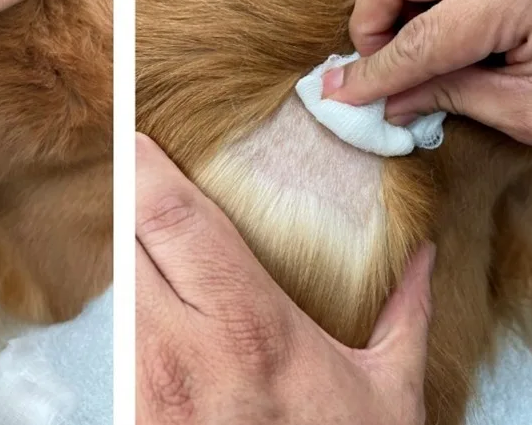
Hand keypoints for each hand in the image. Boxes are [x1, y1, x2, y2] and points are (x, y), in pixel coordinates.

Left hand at [135, 134, 434, 424]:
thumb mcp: (386, 395)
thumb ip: (403, 316)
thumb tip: (422, 259)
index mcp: (247, 325)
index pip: (172, 216)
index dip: (144, 164)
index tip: (135, 135)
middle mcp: (180, 349)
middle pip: (123, 239)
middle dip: (124, 199)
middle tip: (132, 170)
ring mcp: (143, 385)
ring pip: (109, 287)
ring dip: (120, 254)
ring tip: (140, 238)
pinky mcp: (126, 414)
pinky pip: (108, 341)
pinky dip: (119, 310)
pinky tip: (144, 307)